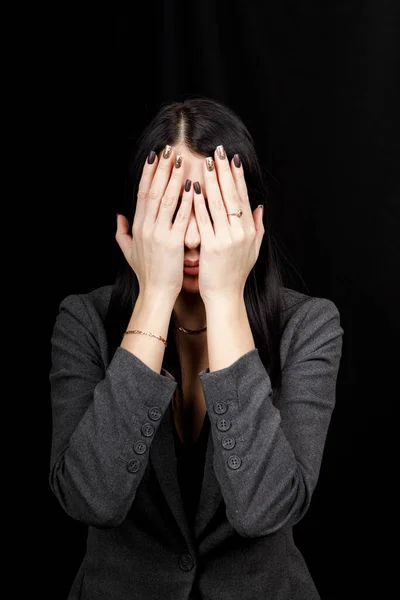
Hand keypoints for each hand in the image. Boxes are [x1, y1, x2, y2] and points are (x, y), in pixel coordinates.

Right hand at [116, 146, 192, 300]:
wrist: (156, 293)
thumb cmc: (146, 274)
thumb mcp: (129, 251)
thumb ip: (121, 233)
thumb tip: (118, 216)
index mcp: (137, 227)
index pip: (142, 193)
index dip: (148, 173)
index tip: (155, 156)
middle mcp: (146, 227)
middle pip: (152, 191)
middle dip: (161, 169)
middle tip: (169, 149)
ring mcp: (159, 234)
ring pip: (166, 200)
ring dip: (173, 178)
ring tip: (181, 159)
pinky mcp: (173, 243)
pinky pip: (181, 217)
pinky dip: (187, 201)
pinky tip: (193, 185)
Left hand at [193, 148, 263, 303]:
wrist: (225, 296)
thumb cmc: (236, 274)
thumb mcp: (253, 250)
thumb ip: (257, 227)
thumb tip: (260, 208)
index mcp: (249, 229)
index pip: (243, 196)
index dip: (238, 176)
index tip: (233, 158)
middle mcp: (241, 231)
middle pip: (232, 194)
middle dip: (225, 170)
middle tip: (219, 150)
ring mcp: (227, 238)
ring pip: (219, 203)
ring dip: (212, 180)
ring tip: (205, 161)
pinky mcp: (212, 247)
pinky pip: (204, 220)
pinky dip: (198, 203)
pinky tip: (192, 188)